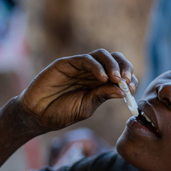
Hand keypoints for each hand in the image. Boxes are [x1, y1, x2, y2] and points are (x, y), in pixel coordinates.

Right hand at [20, 49, 137, 131]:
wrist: (37, 115)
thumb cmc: (61, 113)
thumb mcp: (86, 107)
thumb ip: (102, 96)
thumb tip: (123, 90)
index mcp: (99, 83)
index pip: (120, 74)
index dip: (129, 79)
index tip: (132, 89)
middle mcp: (91, 72)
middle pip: (114, 60)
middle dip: (125, 67)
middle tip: (127, 80)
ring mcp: (79, 67)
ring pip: (102, 55)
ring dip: (113, 65)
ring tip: (117, 78)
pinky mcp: (66, 63)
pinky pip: (85, 59)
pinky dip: (96, 66)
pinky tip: (102, 78)